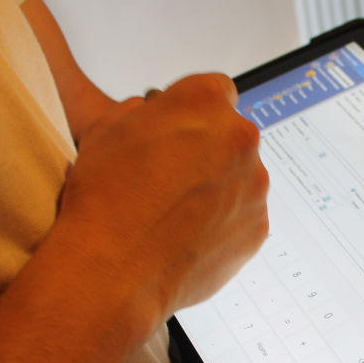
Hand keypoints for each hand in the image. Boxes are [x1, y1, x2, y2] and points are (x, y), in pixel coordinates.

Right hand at [55, 72, 268, 320]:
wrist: (114, 272)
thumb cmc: (105, 201)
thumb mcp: (107, 129)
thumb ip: (145, 110)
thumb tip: (156, 114)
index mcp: (204, 102)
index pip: (215, 90)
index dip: (193, 112)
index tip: (179, 129)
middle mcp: (239, 138)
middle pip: (230, 136)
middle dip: (207, 151)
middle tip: (169, 178)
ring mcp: (254, 185)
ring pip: (239, 177)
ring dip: (216, 188)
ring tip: (173, 214)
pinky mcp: (259, 226)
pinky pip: (242, 216)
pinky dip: (222, 223)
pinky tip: (186, 236)